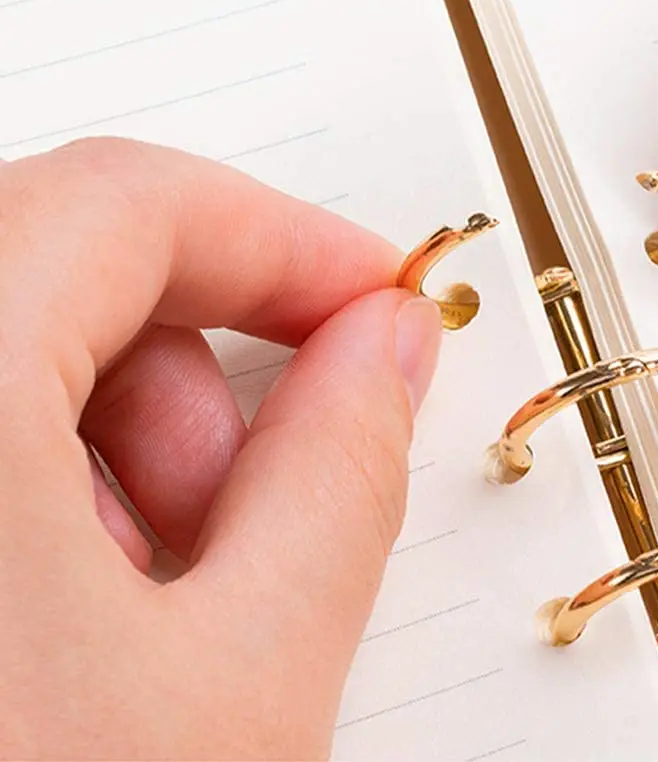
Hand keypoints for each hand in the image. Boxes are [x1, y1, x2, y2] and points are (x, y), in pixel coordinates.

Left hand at [0, 138, 441, 758]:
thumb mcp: (238, 688)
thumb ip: (342, 472)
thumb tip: (387, 348)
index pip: (130, 203)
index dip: (280, 239)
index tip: (367, 297)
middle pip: (54, 267)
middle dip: (189, 371)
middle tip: (252, 499)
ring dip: (101, 445)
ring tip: (135, 605)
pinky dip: (18, 486)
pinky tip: (43, 628)